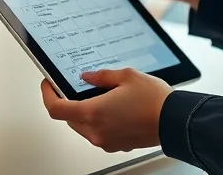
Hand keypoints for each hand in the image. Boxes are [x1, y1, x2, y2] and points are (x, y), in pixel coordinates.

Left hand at [40, 69, 172, 152]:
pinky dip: (98, 120)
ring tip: (99, 95)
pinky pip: (98, 132)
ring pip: (82, 126)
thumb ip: (101, 76)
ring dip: (83, 112)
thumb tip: (88, 77)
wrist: (175, 121)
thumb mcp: (126, 76)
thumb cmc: (154, 101)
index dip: (47, 95)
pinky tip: (112, 108)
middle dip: (68, 102)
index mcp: (93, 113)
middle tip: (74, 86)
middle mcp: (96, 131)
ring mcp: (105, 141)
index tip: (49, 85)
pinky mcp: (116, 145)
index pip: (56, 109)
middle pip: (68, 118)